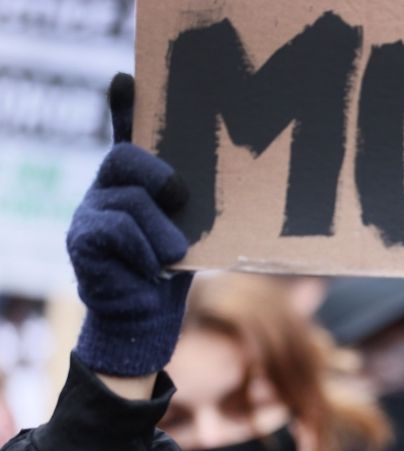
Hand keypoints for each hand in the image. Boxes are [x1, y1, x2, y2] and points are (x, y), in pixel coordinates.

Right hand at [68, 73, 192, 376]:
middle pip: (125, 159)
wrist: (146, 320)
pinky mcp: (82, 242)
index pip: (127, 133)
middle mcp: (107, 189)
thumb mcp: (192, 227)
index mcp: (135, 181)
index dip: (126, 106)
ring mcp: (89, 213)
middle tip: (180, 195)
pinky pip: (116, 232)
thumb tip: (225, 178)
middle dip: (156, 173)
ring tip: (174, 253)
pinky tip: (152, 271)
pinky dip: (143, 252)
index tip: (128, 81)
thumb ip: (195, 200)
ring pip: (129, 202)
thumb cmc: (173, 267)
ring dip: (161, 232)